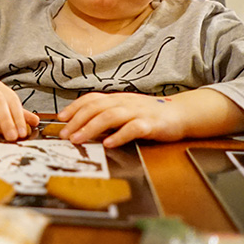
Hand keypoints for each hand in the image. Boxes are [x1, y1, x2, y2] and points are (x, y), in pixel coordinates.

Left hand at [56, 89, 243, 146]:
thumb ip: (109, 116)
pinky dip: (119, 136)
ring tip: (78, 140)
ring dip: (91, 128)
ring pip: (110, 116)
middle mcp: (125, 103)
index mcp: (118, 99)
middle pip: (96, 108)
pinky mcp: (151, 124)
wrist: (182, 113)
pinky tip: (108, 144)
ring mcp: (138, 112)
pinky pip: (133, 129)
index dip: (75, 107)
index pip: (92, 99)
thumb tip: (84, 126)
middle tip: (64, 134)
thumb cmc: (151, 115)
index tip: (61, 118)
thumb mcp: (127, 111)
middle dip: (77, 121)